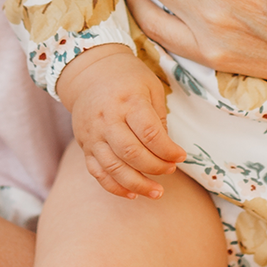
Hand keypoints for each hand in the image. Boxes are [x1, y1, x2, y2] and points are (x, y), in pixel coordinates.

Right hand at [56, 45, 185, 199]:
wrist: (89, 72)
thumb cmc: (127, 78)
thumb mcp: (151, 87)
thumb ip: (159, 118)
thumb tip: (167, 151)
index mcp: (127, 101)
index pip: (150, 133)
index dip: (168, 150)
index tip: (181, 156)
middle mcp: (107, 119)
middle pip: (132, 153)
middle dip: (156, 167)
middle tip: (171, 170)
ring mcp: (93, 135)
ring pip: (114, 168)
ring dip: (137, 184)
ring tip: (157, 192)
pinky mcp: (85, 146)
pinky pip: (98, 172)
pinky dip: (114, 187)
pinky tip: (132, 194)